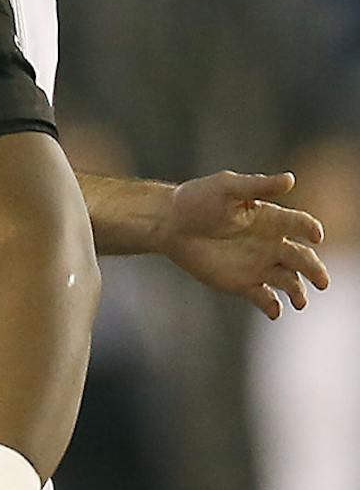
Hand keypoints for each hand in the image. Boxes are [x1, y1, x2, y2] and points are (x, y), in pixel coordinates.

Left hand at [165, 171, 327, 319]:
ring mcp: (258, 265)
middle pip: (302, 259)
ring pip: (289, 281)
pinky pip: (264, 298)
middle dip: (315, 270)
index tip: (314, 236)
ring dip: (299, 292)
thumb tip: (291, 179)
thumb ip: (258, 185)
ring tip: (300, 301)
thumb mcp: (227, 187)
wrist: (168, 223)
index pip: (300, 225)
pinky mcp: (241, 283)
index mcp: (271, 219)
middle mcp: (270, 243)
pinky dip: (272, 306)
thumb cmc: (196, 200)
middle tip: (322, 281)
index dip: (310, 229)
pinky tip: (275, 311)